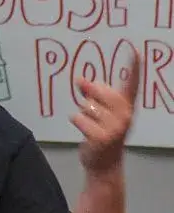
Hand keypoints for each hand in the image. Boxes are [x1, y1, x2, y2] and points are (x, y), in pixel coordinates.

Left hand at [71, 49, 139, 176]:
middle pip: (99, 92)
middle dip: (90, 100)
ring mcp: (116, 127)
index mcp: (126, 106)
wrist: (104, 162)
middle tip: (94, 116)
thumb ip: (90, 94)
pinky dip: (78, 124)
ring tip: (92, 127)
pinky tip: (86, 134)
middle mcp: (125, 115)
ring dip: (83, 116)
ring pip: (86, 107)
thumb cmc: (101, 133)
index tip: (134, 49)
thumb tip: (79, 79)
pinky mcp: (102, 137)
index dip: (133, 67)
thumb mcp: (99, 112)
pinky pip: (79, 119)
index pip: (131, 84)